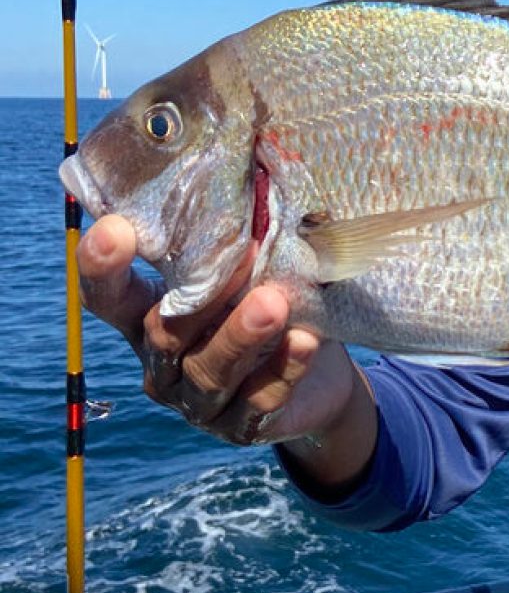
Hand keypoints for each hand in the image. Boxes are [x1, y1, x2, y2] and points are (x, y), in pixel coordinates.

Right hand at [76, 215, 366, 452]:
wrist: (320, 372)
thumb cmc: (272, 300)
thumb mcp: (254, 271)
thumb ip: (243, 239)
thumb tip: (266, 165)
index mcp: (150, 316)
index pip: (110, 296)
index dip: (104, 267)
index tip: (112, 229)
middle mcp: (163, 361)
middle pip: (164, 334)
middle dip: (200, 300)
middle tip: (242, 258)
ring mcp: (198, 401)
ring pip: (208, 372)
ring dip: (241, 336)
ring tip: (275, 304)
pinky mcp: (241, 427)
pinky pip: (258, 401)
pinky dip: (283, 371)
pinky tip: (306, 342)